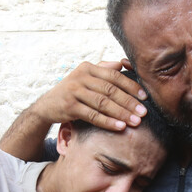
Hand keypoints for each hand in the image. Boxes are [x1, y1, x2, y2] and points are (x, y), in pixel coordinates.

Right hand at [28, 61, 147, 130]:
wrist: (47, 105)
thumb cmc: (72, 92)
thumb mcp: (85, 77)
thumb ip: (103, 70)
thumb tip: (122, 64)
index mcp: (88, 68)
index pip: (114, 76)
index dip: (131, 86)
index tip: (145, 97)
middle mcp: (81, 76)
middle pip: (110, 90)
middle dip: (129, 102)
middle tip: (143, 112)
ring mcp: (74, 91)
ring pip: (103, 103)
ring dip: (121, 113)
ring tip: (135, 122)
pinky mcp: (70, 106)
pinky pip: (93, 115)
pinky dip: (108, 122)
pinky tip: (120, 127)